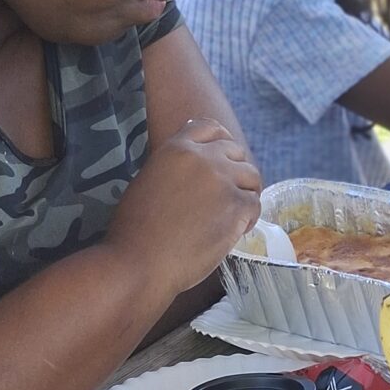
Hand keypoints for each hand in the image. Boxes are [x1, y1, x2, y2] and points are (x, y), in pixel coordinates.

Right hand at [107, 117, 262, 296]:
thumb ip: (173, 165)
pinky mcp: (236, 206)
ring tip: (233, 213)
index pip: (210, 127)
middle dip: (234, 169)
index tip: (222, 158)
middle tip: (227, 194)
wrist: (140, 262)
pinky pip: (255, 204)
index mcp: (176, 148)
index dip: (220, 141)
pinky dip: (249, 217)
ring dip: (246, 192)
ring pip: (251, 175)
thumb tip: (192, 161)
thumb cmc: (134, 229)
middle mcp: (203, 158)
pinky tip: (237, 229)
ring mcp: (222, 180)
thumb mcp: (149, 180)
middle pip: (235, 150)